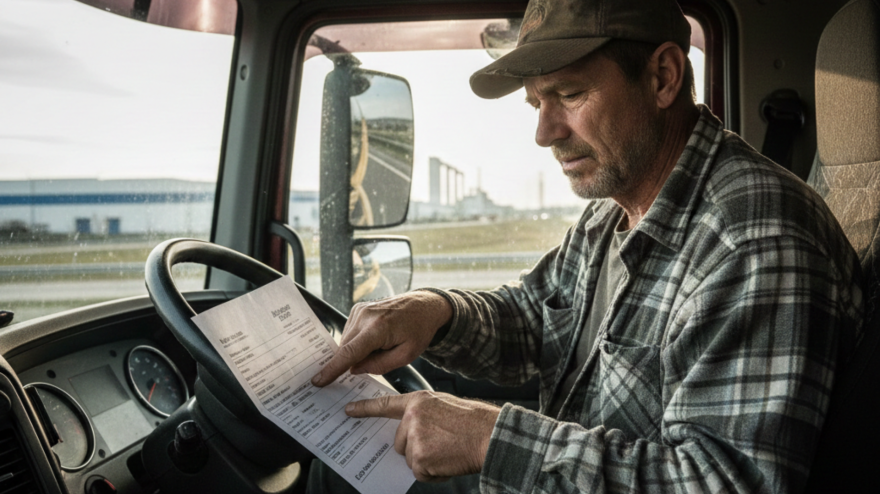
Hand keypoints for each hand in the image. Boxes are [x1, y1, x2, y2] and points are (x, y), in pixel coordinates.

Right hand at [311, 291, 451, 386]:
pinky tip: (375, 339)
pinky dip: (358, 341)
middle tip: (376, 360)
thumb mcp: (406, 355)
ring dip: (358, 350)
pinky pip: (350, 332)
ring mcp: (360, 309)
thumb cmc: (419, 330)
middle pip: (346, 348)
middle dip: (353, 361)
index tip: (318, 380)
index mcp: (378, 328)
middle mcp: (365, 316)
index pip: (349, 352)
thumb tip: (354, 370)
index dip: (332, 369)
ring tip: (382, 346)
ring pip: (347, 340)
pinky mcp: (358, 308)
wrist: (424, 305)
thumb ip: (379, 366)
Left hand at [345, 391, 500, 481]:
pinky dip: (433, 473)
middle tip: (441, 444)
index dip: (365, 408)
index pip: (385, 405)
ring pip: (410, 459)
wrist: (489, 434)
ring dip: (426, 461)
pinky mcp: (420, 457)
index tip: (348, 410)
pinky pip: (419, 472)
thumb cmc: (472, 422)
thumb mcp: (443, 406)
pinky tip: (448, 461)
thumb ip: (423, 415)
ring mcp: (415, 437)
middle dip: (417, 448)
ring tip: (448, 451)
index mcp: (418, 401)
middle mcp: (412, 417)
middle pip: (400, 442)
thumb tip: (410, 433)